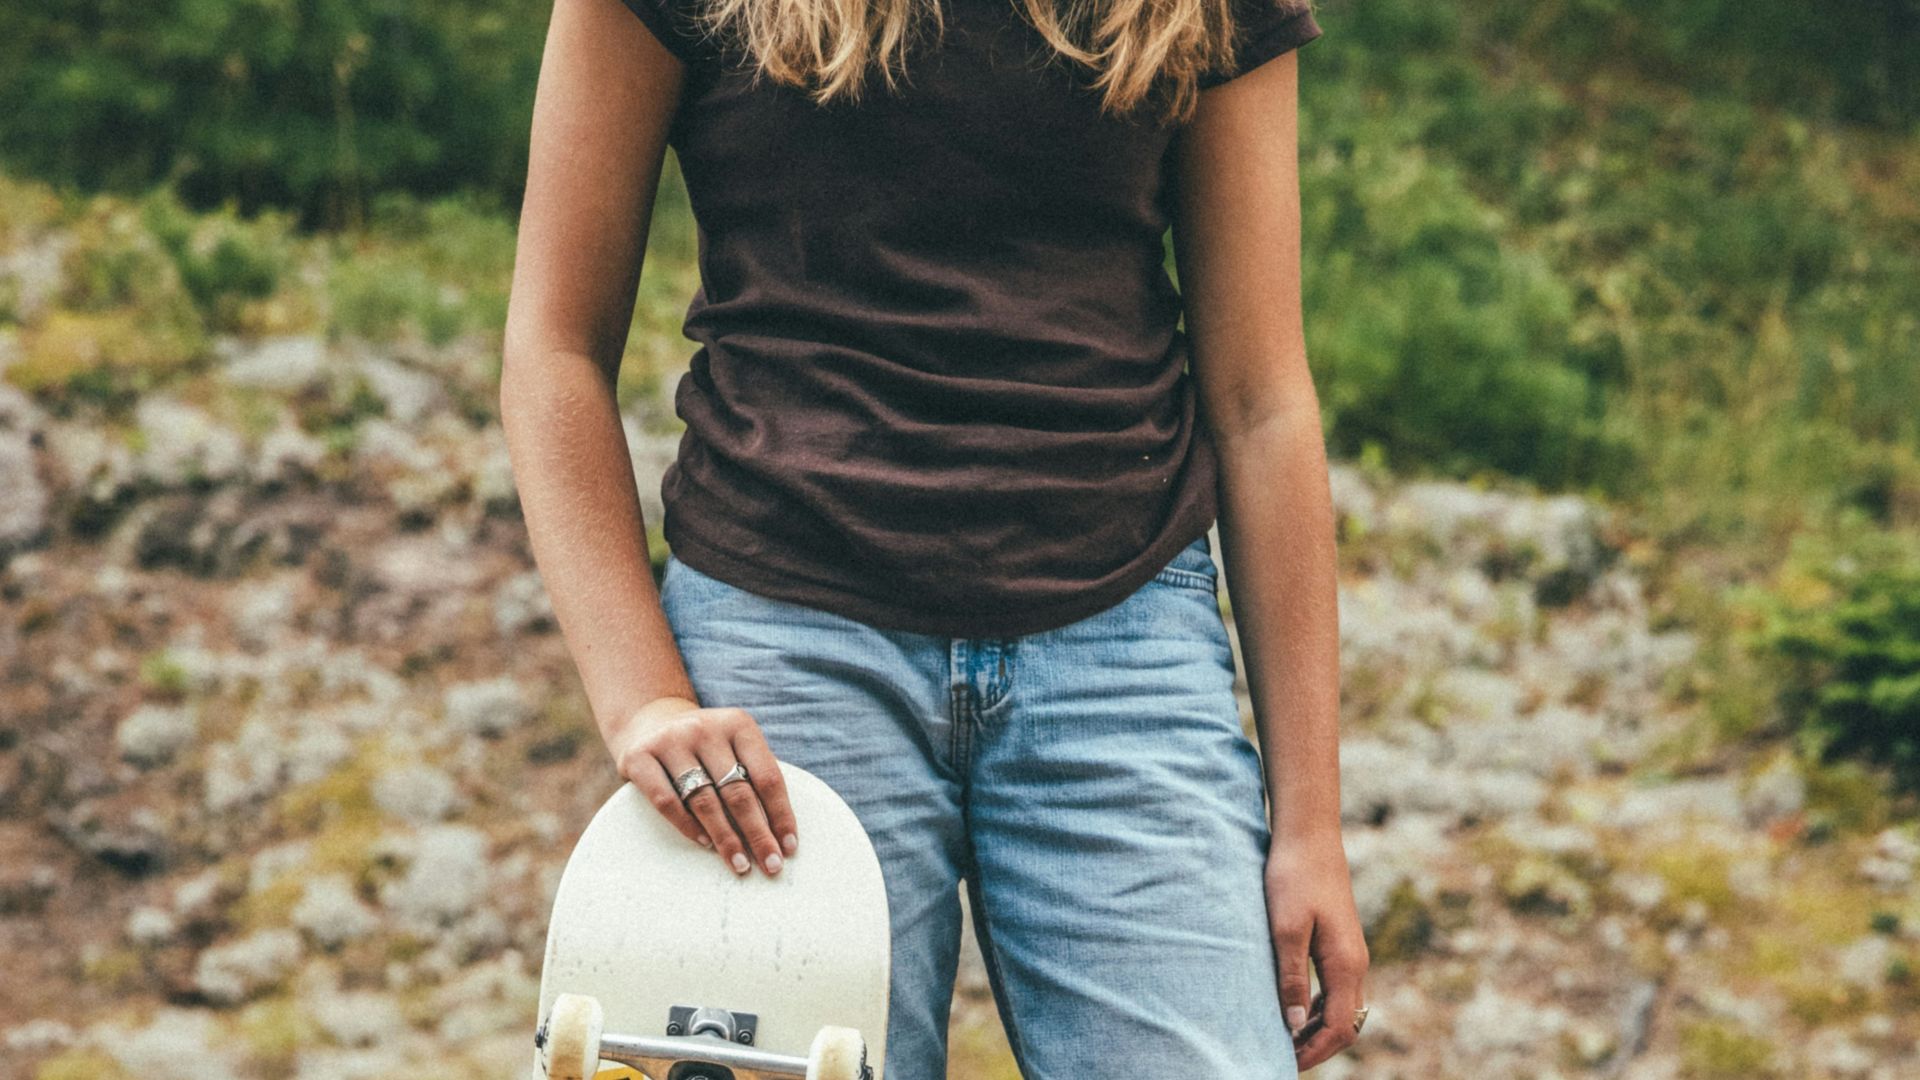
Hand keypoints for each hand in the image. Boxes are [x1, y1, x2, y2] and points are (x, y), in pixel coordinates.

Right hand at [607, 695, 798, 876]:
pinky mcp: (639, 757)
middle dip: (758, 834)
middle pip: (738, 792)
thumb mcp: (732, 745)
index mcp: (738, 725)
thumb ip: (753, 775)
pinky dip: (687, 826)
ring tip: (740, 864)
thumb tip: (778, 833)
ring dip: (726, 838)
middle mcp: (705, 729)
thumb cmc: (704, 746)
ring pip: (704, 800)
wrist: (648, 719)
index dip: (781, 815)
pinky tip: (704, 844)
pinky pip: (666, 801)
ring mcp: (670, 741)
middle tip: (771, 866)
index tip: (789, 848)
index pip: (767, 777)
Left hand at [1266, 830, 1369, 1071]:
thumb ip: (1290, 978)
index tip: (1284, 1061)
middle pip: (1347, 1024)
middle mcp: (1356, 963)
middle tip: (1283, 1057)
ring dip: (1318, 1029)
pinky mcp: (1341, 942)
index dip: (1314, 1051)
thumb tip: (1292, 1025)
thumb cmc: (1293, 876)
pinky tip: (1294, 1008)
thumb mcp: (1284, 928)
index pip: (1338, 1027)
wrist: (1309, 833)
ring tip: (1285, 1040)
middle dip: (1319, 1046)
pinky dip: (1319, 1008)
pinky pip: (1337, 989)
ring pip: (1343, 1007)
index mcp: (1345, 964)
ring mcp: (1351, 953)